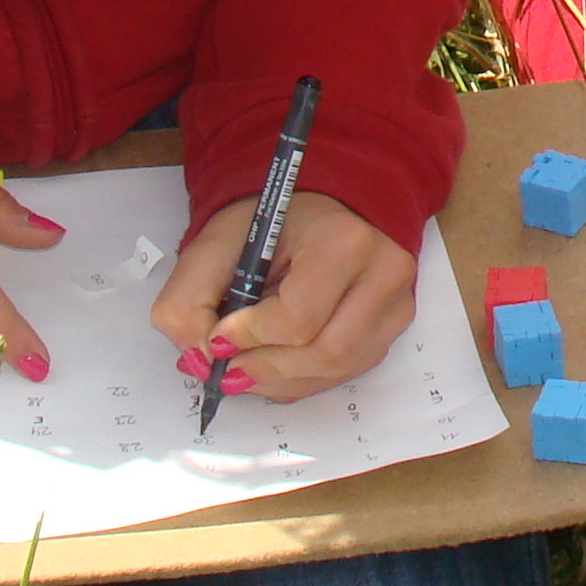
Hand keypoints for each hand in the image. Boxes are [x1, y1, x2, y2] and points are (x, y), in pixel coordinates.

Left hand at [152, 191, 413, 405]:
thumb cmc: (272, 223)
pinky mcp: (393, 323)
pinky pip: (347, 372)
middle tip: (228, 366)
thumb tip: (201, 361)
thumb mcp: (215, 246)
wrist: (319, 207)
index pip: (299, 318)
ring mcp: (396, 301)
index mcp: (345, 240)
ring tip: (247, 363)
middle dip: (266, 368)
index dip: (250, 338)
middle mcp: (385, 272)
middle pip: (326, 353)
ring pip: (338, 370)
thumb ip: (189, 302)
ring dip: (282, 379)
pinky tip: (277, 359)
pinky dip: (302, 377)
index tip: (219, 336)